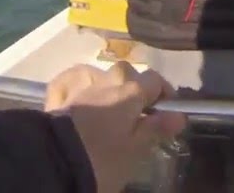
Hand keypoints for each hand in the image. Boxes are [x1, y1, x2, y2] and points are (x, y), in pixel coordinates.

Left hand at [44, 62, 185, 192]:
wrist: (54, 161)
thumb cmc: (103, 158)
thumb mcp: (135, 149)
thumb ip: (156, 129)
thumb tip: (178, 115)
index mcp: (131, 91)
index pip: (154, 79)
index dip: (163, 92)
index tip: (166, 111)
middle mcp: (107, 80)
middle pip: (126, 72)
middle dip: (134, 85)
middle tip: (136, 111)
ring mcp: (80, 85)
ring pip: (98, 73)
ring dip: (106, 83)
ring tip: (108, 105)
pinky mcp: (57, 96)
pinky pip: (71, 80)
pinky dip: (77, 84)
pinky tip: (79, 92)